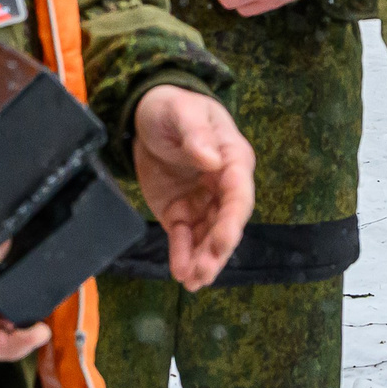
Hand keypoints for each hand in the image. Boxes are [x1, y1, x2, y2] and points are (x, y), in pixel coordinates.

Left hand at [133, 84, 256, 288]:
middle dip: (217, 249)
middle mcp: (222, 185)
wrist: (148, 114)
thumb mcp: (181, 113)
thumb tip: (211, 160)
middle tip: (204, 273)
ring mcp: (202, 201)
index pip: (239, 194)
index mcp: (232, 159)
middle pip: (226, 222)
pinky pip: (183, 238)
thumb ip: (196, 135)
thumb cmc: (173, 107)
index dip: (232, 220)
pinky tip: (180, 273)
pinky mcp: (180, 212)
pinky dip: (182, 255)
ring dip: (201, 260)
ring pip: (207, 237)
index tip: (223, 241)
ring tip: (191, 281)